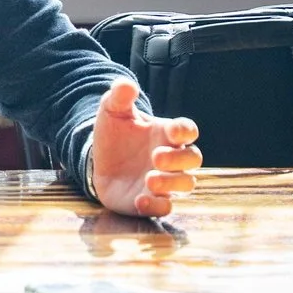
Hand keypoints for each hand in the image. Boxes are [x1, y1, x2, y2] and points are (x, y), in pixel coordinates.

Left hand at [84, 79, 201, 217]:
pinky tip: (140, 200)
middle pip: (193, 159)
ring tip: (150, 180)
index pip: (188, 130)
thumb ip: (119, 96)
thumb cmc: (114, 133)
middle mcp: (172, 158)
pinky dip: (157, 205)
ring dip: (171, 183)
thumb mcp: (112, 110)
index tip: (174, 131)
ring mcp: (165, 181)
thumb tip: (126, 84)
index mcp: (167, 133)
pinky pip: (165, 207)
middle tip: (156, 157)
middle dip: (179, 160)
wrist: (99, 161)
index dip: (185, 131)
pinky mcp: (153, 200)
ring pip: (185, 184)